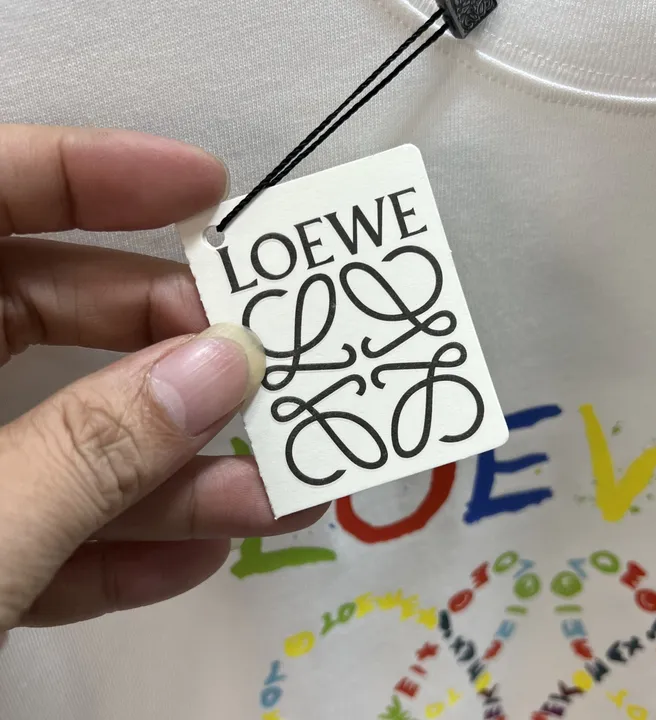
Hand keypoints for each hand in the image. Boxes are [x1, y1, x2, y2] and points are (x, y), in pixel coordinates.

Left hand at [0, 125, 325, 636]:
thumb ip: (87, 453)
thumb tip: (224, 368)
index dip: (95, 173)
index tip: (208, 188)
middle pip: (41, 308)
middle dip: (163, 339)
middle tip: (256, 365)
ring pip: (54, 428)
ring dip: (169, 465)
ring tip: (270, 490)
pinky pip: (40, 520)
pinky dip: (116, 542)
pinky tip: (195, 555)